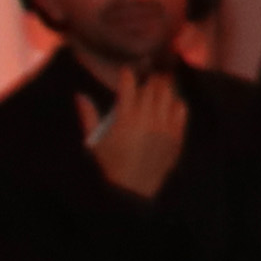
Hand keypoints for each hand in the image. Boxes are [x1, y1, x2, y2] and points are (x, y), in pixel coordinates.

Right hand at [81, 69, 187, 200]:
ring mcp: (164, 128)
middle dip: (150, 78)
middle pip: (153, 87)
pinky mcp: (176, 136)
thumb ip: (88, 116)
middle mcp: (147, 120)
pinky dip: (176, 102)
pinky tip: (171, 101)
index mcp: (125, 119)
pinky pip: (181, 111)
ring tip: (159, 83)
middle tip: (148, 73)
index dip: (128, 75)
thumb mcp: (94, 142)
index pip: (129, 86)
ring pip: (168, 96)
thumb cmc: (109, 165)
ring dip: (164, 87)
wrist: (133, 189)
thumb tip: (79, 95)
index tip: (127, 70)